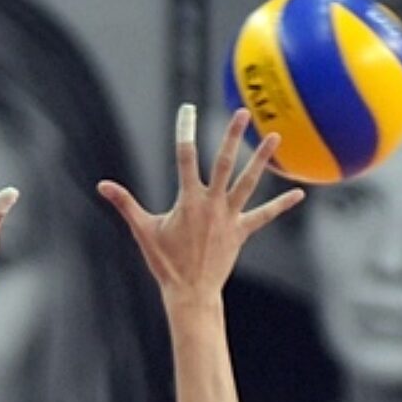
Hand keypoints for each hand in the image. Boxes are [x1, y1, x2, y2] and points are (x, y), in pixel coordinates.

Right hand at [97, 105, 303, 304]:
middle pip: (225, 163)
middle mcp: (211, 204)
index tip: (187, 109)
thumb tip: (101, 185)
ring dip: (262, 159)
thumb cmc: (165, 263)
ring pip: (249, 182)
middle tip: (243, 112)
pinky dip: (281, 205)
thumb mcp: (142, 230)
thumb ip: (124, 204)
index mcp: (188, 200)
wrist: (190, 292)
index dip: (185, 131)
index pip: (185, 157)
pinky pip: (264, 216)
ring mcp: (229, 217)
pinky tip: (299, 193)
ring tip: (275, 136)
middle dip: (233, 136)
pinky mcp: (241, 232)